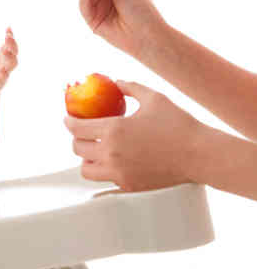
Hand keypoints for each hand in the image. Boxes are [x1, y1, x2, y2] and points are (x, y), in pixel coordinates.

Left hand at [0, 28, 17, 95]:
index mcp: (2, 57)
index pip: (9, 45)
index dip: (10, 36)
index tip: (8, 27)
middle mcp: (5, 63)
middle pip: (14, 52)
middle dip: (12, 44)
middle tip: (8, 36)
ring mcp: (4, 72)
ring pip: (13, 64)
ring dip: (11, 57)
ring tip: (6, 50)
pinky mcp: (0, 81)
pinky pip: (4, 77)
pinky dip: (4, 73)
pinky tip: (2, 70)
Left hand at [64, 81, 199, 190]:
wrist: (200, 155)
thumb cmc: (179, 124)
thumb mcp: (153, 98)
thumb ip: (130, 87)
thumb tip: (116, 82)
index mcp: (113, 130)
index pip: (77, 128)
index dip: (69, 122)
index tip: (68, 119)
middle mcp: (111, 153)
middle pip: (77, 149)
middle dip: (76, 139)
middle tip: (82, 134)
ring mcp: (118, 173)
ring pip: (86, 169)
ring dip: (86, 159)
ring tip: (95, 151)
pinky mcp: (128, 186)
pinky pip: (105, 181)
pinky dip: (103, 172)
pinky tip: (111, 163)